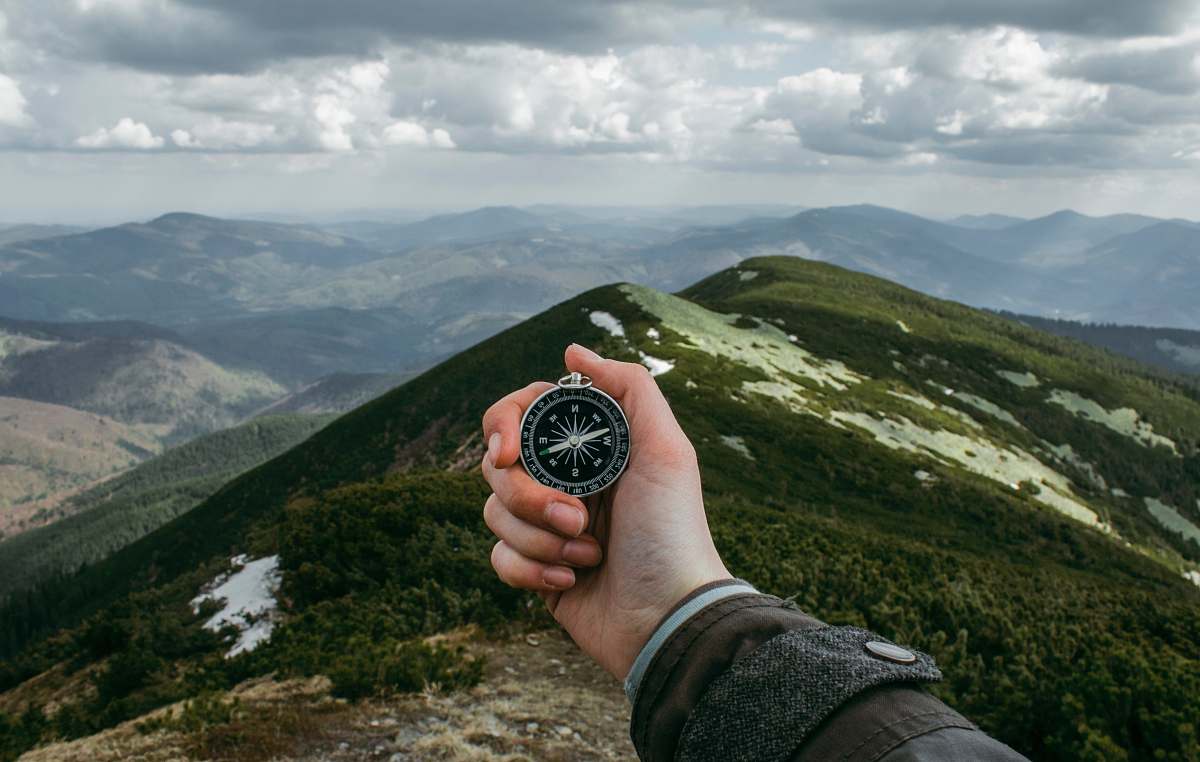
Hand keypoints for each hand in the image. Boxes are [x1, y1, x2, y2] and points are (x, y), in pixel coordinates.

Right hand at [481, 343, 729, 679]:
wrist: (668, 617)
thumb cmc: (672, 531)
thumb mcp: (666, 449)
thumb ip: (628, 387)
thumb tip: (571, 350)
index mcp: (591, 447)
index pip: (521, 414)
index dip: (503, 425)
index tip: (508, 451)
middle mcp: (565, 480)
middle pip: (498, 465)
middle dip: (530, 496)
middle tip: (577, 517)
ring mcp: (547, 526)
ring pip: (493, 512)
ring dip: (539, 537)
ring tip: (588, 554)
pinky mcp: (536, 569)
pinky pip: (498, 556)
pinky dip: (530, 569)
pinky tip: (570, 580)